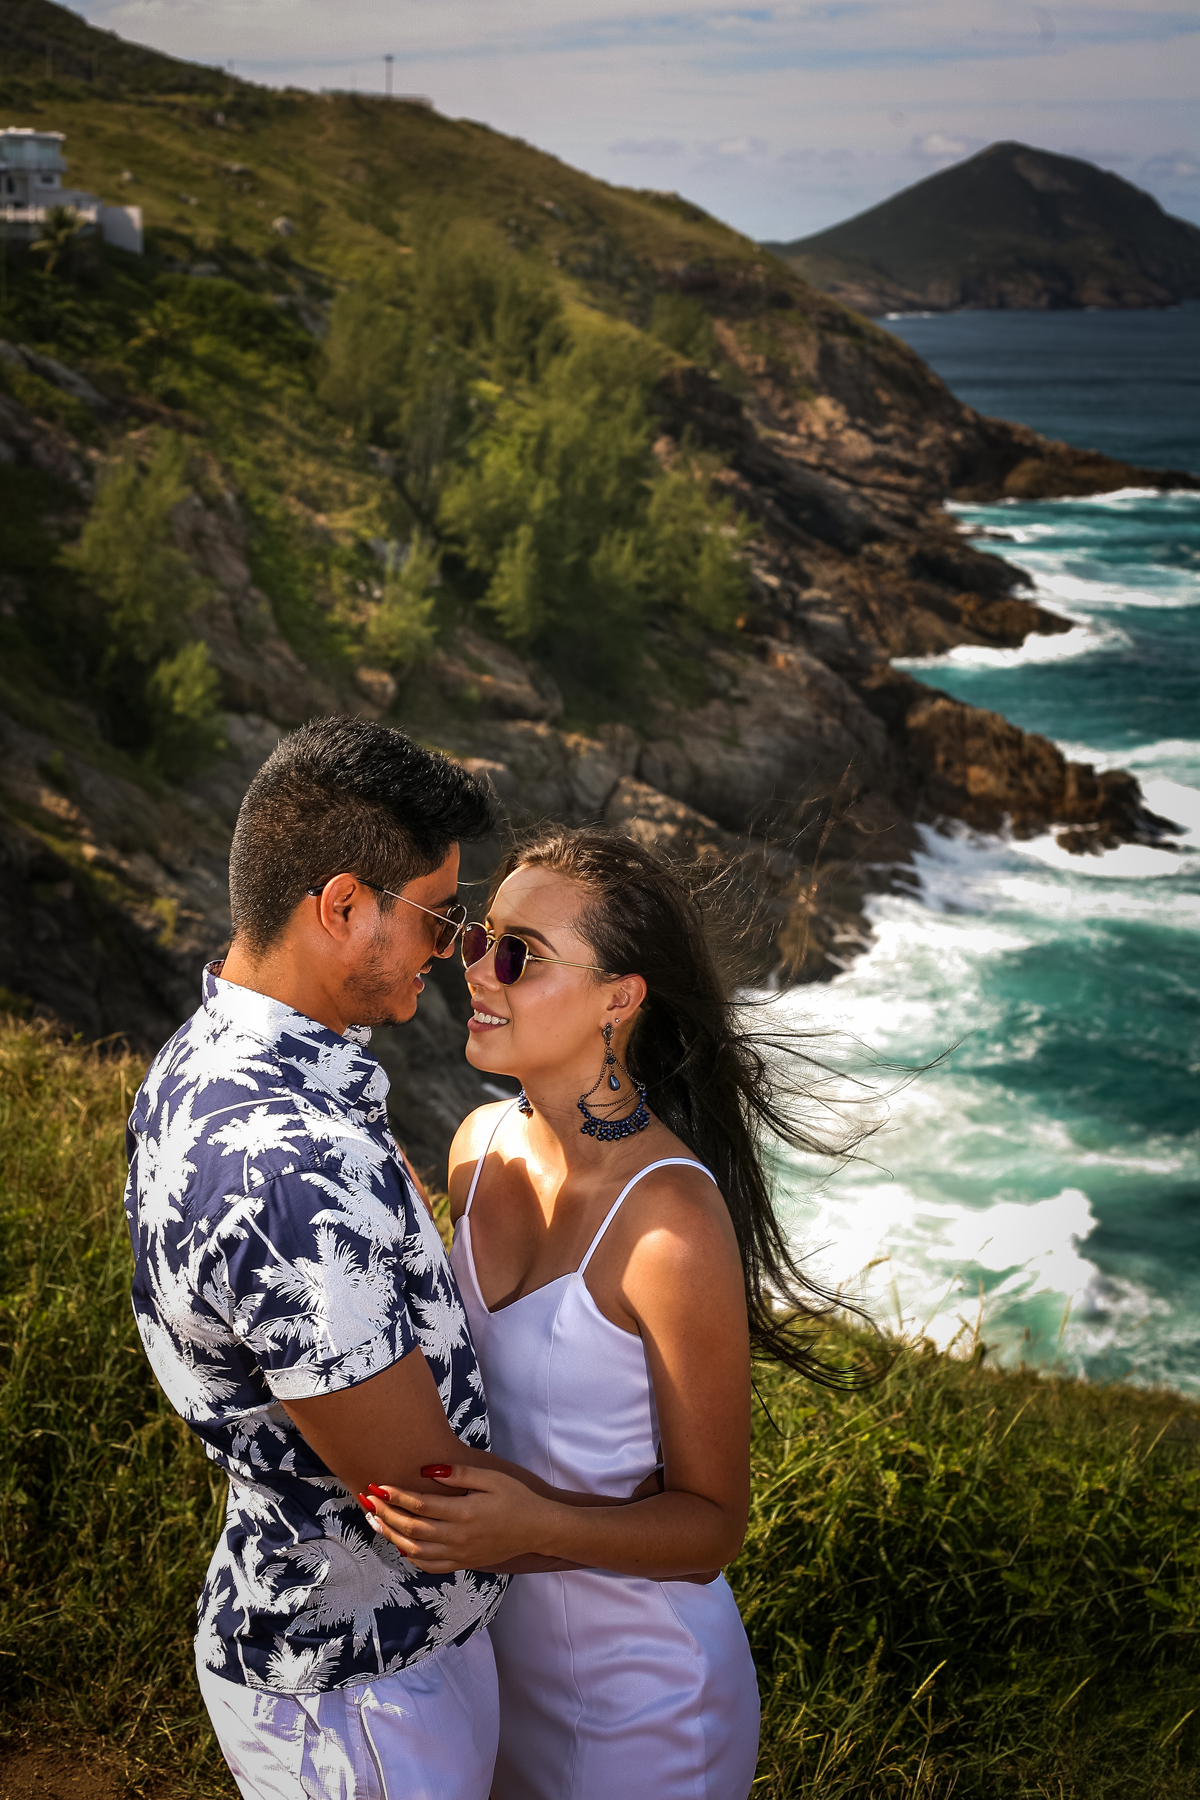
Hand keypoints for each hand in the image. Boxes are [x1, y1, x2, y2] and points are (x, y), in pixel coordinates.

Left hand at [364, 1464, 555, 1571]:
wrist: (536, 1529)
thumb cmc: (515, 1498)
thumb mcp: (492, 1478)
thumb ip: (459, 1474)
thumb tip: (428, 1471)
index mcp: (464, 1513)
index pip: (420, 1505)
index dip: (396, 1496)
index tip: (378, 1485)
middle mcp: (458, 1537)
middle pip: (411, 1528)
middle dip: (385, 1513)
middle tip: (367, 1499)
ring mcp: (459, 1554)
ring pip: (415, 1550)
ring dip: (391, 1535)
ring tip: (374, 1521)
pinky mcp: (462, 1564)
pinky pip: (429, 1565)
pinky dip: (410, 1556)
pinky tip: (399, 1544)